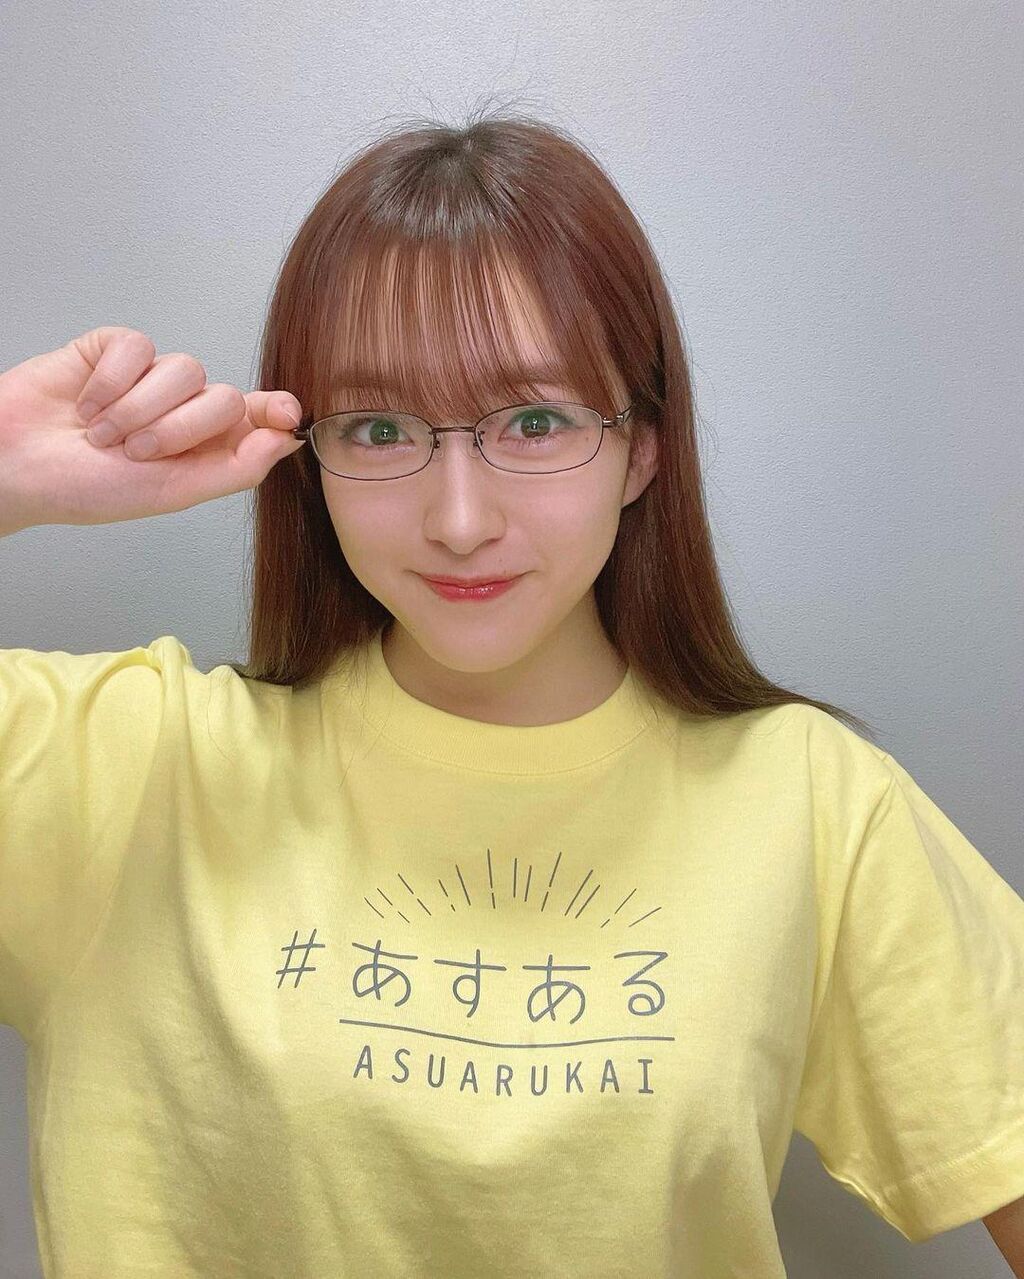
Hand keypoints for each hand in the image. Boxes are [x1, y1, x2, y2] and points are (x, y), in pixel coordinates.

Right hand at [0, 325, 306, 530]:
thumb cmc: (86, 488)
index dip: (276, 410)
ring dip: (138, 409)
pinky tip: (85, 404)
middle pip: (224, 397)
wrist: (15, 465)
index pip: (258, 418)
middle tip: (134, 452)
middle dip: (179, 428)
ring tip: (102, 434)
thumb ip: (235, 469)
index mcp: (206, 448)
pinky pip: (138, 348)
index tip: (285, 413)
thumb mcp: (170, 492)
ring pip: (184, 369)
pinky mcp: (116, 349)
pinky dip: (110, 382)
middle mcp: (185, 410)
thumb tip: (288, 440)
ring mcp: (152, 378)